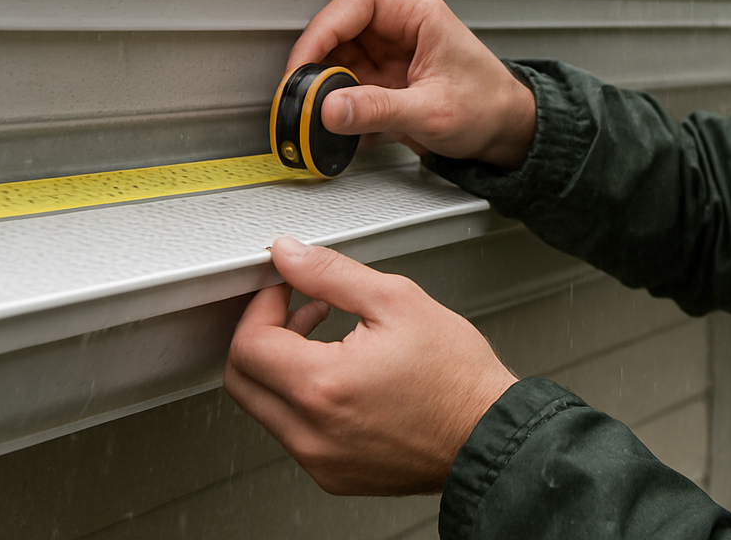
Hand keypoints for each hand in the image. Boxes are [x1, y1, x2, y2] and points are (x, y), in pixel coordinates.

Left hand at [224, 237, 517, 494]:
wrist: (488, 434)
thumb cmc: (455, 376)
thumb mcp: (395, 300)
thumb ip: (331, 273)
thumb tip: (290, 255)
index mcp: (323, 387)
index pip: (249, 343)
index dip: (262, 304)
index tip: (284, 288)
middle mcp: (312, 433)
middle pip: (242, 379)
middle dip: (262, 334)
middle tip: (296, 308)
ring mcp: (321, 460)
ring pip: (265, 407)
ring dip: (282, 365)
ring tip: (326, 334)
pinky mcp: (333, 474)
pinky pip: (292, 431)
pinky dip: (302, 397)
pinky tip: (339, 371)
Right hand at [288, 0, 535, 169]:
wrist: (507, 132)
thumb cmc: (489, 107)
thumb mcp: (432, 111)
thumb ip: (379, 109)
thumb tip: (331, 107)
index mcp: (420, 16)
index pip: (359, 1)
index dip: (324, 28)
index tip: (305, 62)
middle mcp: (402, 29)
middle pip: (341, 28)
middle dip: (318, 59)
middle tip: (303, 91)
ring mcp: (392, 55)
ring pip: (339, 56)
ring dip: (325, 84)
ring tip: (319, 112)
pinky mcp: (386, 80)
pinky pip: (349, 83)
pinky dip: (338, 104)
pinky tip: (341, 124)